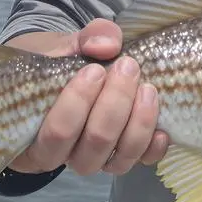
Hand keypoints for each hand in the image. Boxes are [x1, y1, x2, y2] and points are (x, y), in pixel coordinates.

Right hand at [6, 18, 168, 175]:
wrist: (76, 70)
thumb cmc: (60, 62)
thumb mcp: (63, 45)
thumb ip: (84, 39)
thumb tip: (107, 46)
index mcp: (39, 133)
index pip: (57, 133)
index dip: (77, 104)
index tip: (94, 69)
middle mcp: (67, 154)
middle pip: (94, 143)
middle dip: (114, 105)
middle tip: (127, 67)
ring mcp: (98, 158)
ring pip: (119, 158)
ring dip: (138, 123)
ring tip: (147, 89)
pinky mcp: (125, 157)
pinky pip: (141, 162)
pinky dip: (153, 148)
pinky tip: (162, 129)